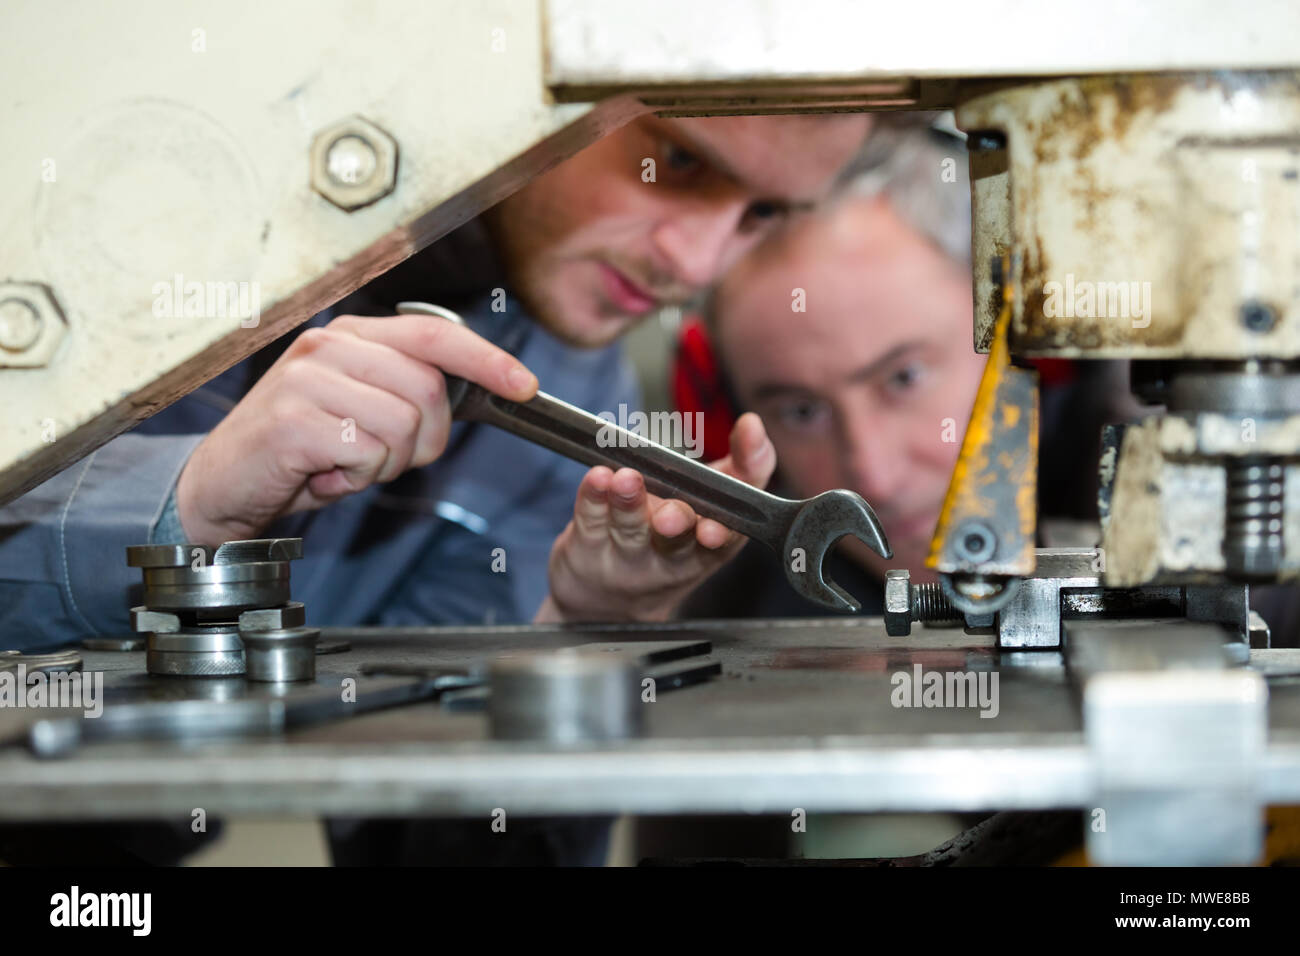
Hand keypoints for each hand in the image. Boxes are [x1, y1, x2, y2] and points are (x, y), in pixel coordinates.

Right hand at [175, 313, 537, 545]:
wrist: (221, 485)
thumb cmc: (300, 451)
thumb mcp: (361, 410)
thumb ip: (409, 392)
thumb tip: (479, 389)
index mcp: (351, 336)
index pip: (434, 334)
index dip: (486, 359)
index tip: (524, 385)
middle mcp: (329, 345)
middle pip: (428, 390)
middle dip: (425, 440)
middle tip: (386, 459)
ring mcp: (307, 379)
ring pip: (403, 424)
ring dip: (387, 463)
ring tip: (346, 465)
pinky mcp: (293, 420)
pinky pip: (368, 453)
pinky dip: (357, 478)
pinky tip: (325, 475)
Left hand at [535, 412, 775, 622]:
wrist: (608, 604)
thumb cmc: (671, 538)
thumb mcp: (712, 506)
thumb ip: (742, 467)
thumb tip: (753, 425)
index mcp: (710, 548)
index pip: (727, 535)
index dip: (724, 525)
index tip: (714, 524)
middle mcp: (671, 559)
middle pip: (677, 541)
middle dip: (676, 523)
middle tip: (668, 518)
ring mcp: (627, 558)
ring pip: (630, 530)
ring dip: (629, 504)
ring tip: (625, 480)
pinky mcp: (588, 549)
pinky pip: (590, 521)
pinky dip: (592, 498)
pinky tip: (596, 478)